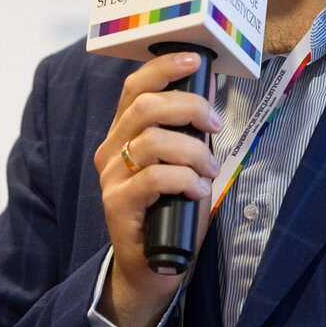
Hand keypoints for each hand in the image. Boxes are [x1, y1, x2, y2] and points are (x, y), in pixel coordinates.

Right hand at [92, 51, 222, 326]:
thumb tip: (210, 90)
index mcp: (123, 133)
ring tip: (210, 171)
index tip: (194, 60)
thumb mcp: (183, 161)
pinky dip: (184, 179)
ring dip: (193, 152)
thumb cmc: (171, 209)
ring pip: (151, 141)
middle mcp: (111, 150)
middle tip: (215, 126)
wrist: (152, 266)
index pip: (135, 87)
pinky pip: (153, 178)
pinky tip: (198, 190)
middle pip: (144, 108)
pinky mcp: (116, 204)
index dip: (163, 67)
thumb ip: (189, 130)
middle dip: (188, 108)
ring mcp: (111, 177)